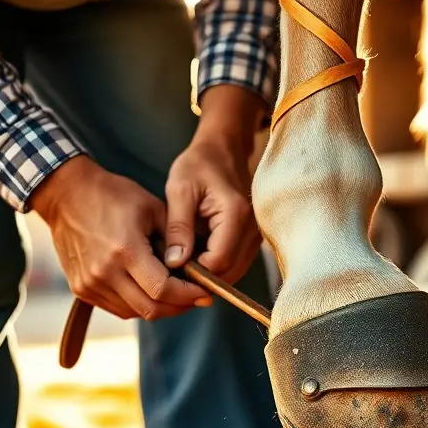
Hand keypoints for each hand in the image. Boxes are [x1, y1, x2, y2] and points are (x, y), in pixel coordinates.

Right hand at [32, 155, 210, 319]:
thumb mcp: (152, 208)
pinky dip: (138, 304)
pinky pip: (117, 308)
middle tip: (197, 297)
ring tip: (176, 294)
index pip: (163, 289)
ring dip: (160, 307)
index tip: (206, 291)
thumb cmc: (113, 195)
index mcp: (125, 250)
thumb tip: (197, 268)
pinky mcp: (80, 289)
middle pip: (151, 309)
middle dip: (179, 306)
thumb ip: (176, 240)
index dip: (188, 295)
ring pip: (134, 312)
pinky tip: (151, 291)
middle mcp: (104, 273)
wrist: (66, 194)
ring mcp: (89, 284)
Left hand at [163, 85, 265, 282]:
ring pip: (233, 272)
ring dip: (208, 273)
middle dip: (200, 277)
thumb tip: (174, 264)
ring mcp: (256, 236)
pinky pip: (235, 263)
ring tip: (183, 261)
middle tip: (173, 268)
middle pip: (229, 272)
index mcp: (236, 215)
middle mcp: (253, 230)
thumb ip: (178, 228)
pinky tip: (196, 255)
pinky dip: (216, 266)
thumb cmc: (199, 165)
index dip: (194, 271)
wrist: (223, 151)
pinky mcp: (252, 240)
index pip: (218, 261)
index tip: (170, 267)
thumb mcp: (180, 190)